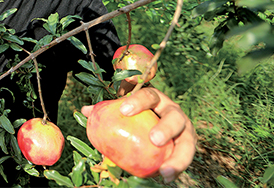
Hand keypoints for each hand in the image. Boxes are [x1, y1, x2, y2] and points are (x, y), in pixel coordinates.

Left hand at [81, 87, 196, 182]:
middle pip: (174, 118)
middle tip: (154, 139)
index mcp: (156, 99)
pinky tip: (165, 178)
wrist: (160, 123)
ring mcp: (184, 130)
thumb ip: (107, 110)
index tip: (124, 111)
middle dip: (166, 128)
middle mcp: (173, 112)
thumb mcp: (125, 110)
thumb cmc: (137, 115)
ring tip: (164, 171)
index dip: (137, 102)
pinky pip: (184, 159)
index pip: (148, 95)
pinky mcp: (187, 147)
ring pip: (188, 142)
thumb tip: (85, 111)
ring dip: (178, 158)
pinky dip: (176, 169)